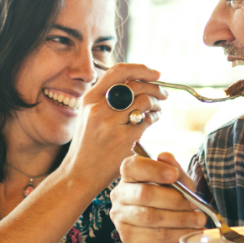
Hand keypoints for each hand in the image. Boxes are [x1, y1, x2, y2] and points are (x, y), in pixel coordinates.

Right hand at [62, 63, 166, 191]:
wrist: (80, 173)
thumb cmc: (87, 145)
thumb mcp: (88, 116)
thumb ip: (105, 99)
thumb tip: (134, 83)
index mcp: (89, 98)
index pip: (118, 71)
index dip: (141, 69)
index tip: (154, 73)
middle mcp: (98, 108)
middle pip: (136, 85)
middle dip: (155, 87)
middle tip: (163, 93)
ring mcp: (110, 123)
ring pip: (144, 101)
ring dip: (157, 103)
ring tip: (158, 108)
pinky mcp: (123, 138)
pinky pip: (146, 120)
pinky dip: (154, 118)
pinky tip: (152, 120)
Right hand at [109, 151, 206, 242]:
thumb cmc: (169, 213)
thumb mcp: (179, 190)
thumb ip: (175, 173)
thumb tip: (165, 156)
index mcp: (129, 179)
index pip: (131, 167)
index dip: (152, 169)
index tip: (173, 175)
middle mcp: (120, 198)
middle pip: (144, 193)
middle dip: (173, 199)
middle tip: (193, 203)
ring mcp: (121, 220)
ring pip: (150, 216)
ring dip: (179, 218)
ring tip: (198, 219)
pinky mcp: (129, 240)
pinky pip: (155, 235)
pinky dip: (177, 233)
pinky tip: (188, 232)